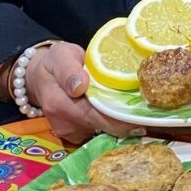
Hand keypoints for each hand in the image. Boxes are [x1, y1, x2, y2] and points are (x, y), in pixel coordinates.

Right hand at [24, 42, 141, 145]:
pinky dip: (111, 126)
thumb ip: (68, 70)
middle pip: (101, 128)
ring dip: (120, 125)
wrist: (38, 76)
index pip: (94, 116)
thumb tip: (80, 86)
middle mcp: (63, 123)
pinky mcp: (73, 134)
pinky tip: (125, 117)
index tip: (143, 120)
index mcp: (59, 103)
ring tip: (142, 115)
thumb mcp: (60, 56)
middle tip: (152, 119)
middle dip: (126, 125)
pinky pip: (96, 133)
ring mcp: (68, 131)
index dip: (119, 120)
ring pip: (101, 132)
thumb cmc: (55, 62)